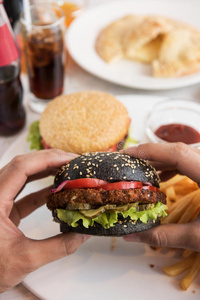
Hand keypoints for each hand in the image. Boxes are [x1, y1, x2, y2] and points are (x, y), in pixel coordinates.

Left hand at [0, 149, 89, 292]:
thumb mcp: (25, 259)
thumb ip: (58, 247)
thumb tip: (84, 234)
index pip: (21, 167)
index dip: (47, 159)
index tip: (70, 160)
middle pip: (22, 165)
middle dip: (49, 160)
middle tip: (73, 162)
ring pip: (22, 175)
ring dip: (45, 170)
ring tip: (67, 170)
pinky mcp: (3, 209)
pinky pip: (23, 191)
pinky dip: (41, 188)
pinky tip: (57, 189)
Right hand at [122, 142, 199, 250]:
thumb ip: (164, 236)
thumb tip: (132, 236)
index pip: (176, 153)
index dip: (149, 151)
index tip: (126, 154)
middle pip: (179, 150)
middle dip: (151, 155)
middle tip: (129, 164)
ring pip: (185, 154)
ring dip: (162, 161)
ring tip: (144, 173)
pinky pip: (191, 162)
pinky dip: (174, 166)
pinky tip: (164, 178)